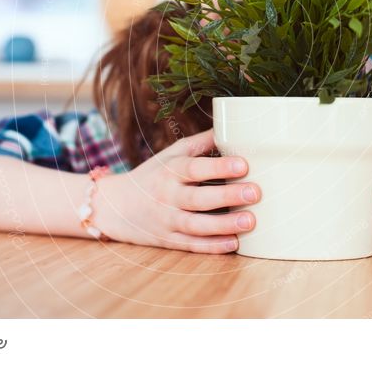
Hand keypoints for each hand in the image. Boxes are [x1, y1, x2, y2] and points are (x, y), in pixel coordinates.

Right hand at [98, 129, 259, 253]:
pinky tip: (233, 244)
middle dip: (227, 196)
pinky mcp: (168, 241)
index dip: (219, 167)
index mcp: (170, 171)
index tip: (243, 164)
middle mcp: (167, 196)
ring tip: (250, 222)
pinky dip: (211, 246)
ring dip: (224, 225)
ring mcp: (167, 221)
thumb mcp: (171, 154)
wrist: (116, 206)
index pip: (195, 168)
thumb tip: (230, 124)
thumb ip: (200, 143)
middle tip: (255, 193)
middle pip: (198, 199)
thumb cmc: (153, 175)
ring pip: (196, 226)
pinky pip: (191, 246)